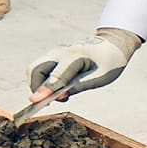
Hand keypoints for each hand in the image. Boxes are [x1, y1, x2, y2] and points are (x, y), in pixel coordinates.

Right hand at [27, 28, 142, 102]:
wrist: (112, 46)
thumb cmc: (108, 63)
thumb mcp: (99, 78)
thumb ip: (77, 86)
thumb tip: (56, 96)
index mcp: (74, 56)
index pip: (54, 76)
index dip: (44, 90)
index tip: (35, 102)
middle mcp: (59, 51)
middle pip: (35, 70)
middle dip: (37, 88)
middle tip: (53, 101)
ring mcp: (55, 52)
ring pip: (35, 70)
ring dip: (39, 86)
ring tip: (60, 95)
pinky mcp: (54, 56)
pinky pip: (41, 69)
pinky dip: (43, 82)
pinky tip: (58, 89)